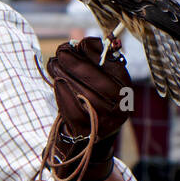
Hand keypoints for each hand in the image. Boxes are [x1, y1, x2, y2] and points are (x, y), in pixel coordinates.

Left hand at [43, 36, 132, 180]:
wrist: (90, 137)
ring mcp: (103, 119)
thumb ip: (98, 61)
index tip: (76, 44)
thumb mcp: (103, 81)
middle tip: (60, 51)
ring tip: (54, 64)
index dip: (90, 50)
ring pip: (79, 89)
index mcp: (125, 88)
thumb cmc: (95, 100)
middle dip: (73, 60)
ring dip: (62, 72)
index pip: (109, 63)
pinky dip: (61, 91)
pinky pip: (70, 105)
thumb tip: (85, 42)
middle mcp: (119, 105)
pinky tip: (56, 82)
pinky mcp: (85, 128)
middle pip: (93, 76)